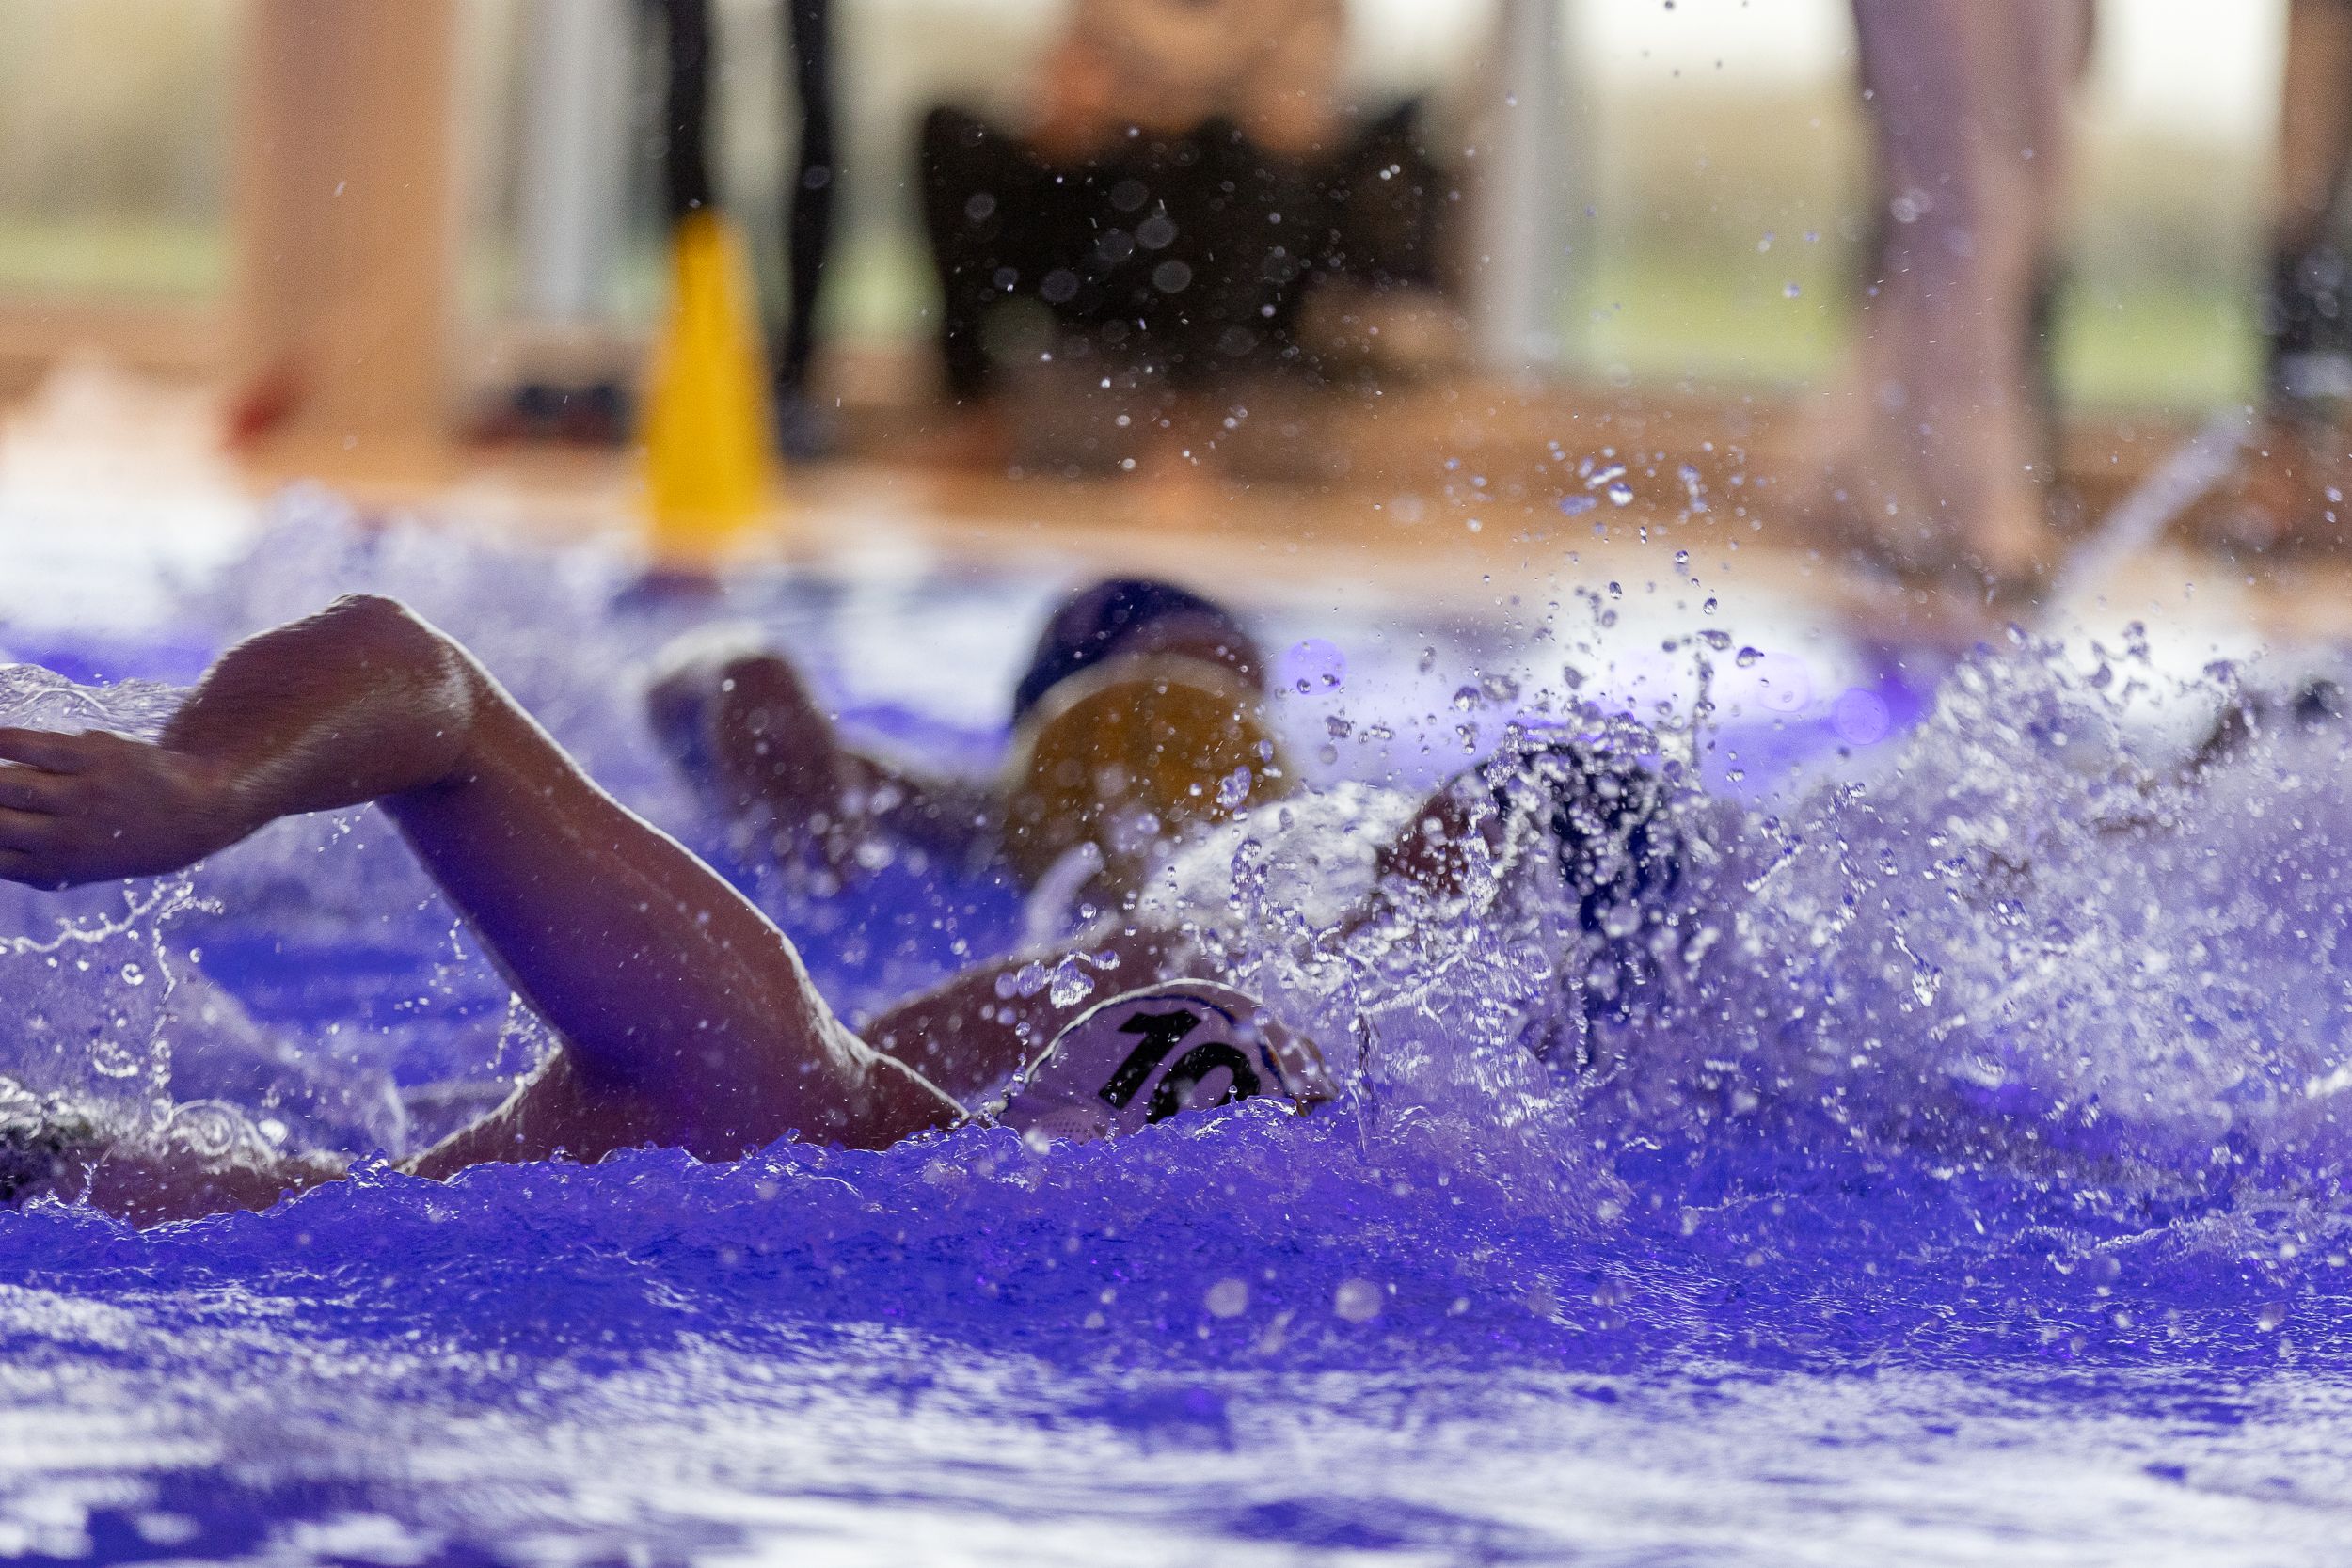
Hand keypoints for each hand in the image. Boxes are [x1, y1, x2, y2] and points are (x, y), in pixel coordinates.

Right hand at [0, 728, 248, 888]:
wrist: (196, 812)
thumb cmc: (129, 841)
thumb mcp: (85, 869)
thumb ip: (37, 867)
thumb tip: (1, 853)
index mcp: (57, 869)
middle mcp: (65, 837)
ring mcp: (80, 795)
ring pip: (4, 783)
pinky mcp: (92, 757)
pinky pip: (28, 745)